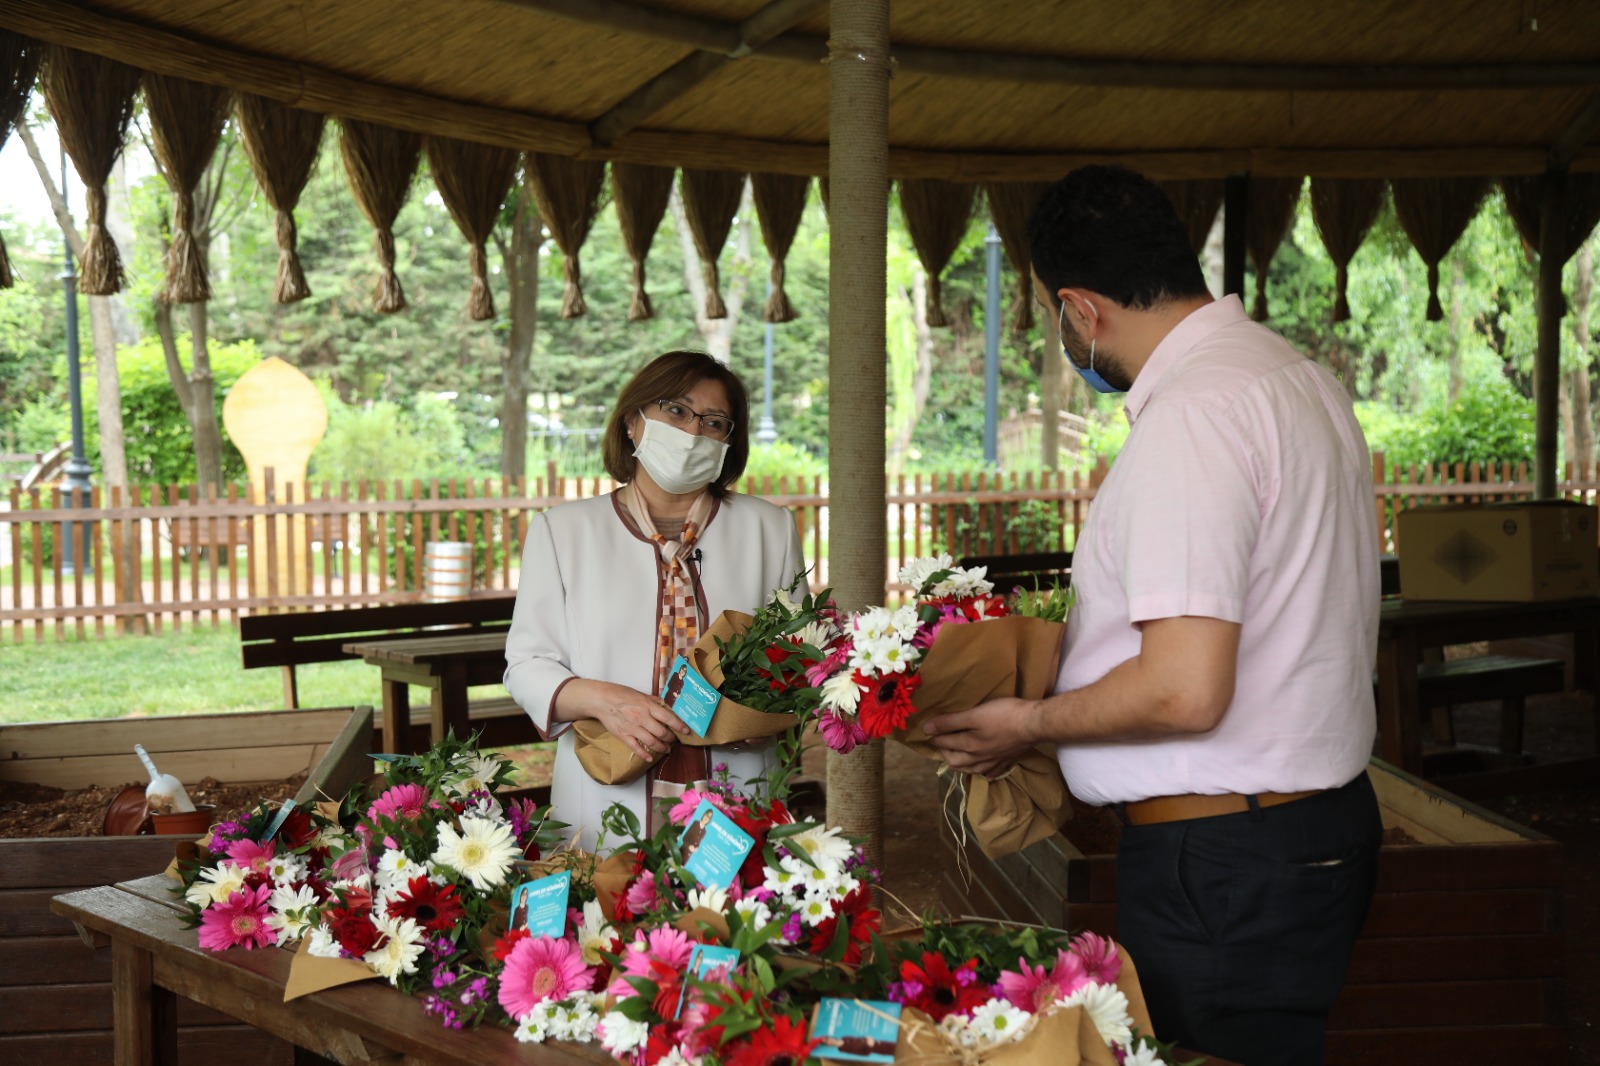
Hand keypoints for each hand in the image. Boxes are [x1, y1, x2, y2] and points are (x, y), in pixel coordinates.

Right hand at [587, 682, 689, 761]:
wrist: (601, 700)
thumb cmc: (620, 694)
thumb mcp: (640, 694)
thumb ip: (653, 701)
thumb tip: (666, 706)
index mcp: (647, 706)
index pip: (668, 718)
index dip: (679, 726)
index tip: (686, 731)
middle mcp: (642, 718)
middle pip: (661, 732)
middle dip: (671, 738)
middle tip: (674, 740)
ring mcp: (633, 728)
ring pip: (652, 742)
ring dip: (661, 747)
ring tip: (666, 749)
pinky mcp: (624, 735)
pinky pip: (636, 748)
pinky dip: (644, 754)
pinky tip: (650, 758)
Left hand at [922, 697, 1043, 777]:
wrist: (1034, 724)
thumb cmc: (1003, 715)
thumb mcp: (973, 715)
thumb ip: (950, 722)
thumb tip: (927, 729)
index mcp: (969, 746)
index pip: (945, 743)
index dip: (934, 736)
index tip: (927, 731)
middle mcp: (980, 758)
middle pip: (957, 761)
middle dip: (945, 753)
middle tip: (940, 743)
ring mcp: (995, 760)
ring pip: (973, 769)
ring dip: (961, 765)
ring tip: (956, 758)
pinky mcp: (1008, 759)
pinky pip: (993, 771)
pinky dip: (985, 772)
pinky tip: (984, 772)